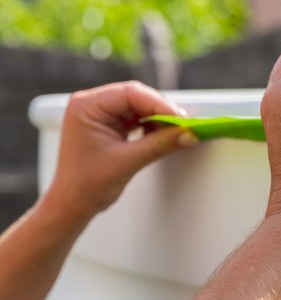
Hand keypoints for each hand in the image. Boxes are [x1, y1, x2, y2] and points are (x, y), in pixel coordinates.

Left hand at [47, 81, 197, 219]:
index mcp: (87, 106)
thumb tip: (188, 134)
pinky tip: (162, 136)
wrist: (72, 204)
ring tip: (175, 132)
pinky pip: (136, 119)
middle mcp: (92, 105)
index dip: (159, 105)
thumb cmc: (87, 185)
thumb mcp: (127, 162)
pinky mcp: (109, 126)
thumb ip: (160, 145)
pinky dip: (151, 126)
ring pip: (139, 107)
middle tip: (183, 125)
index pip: (130, 94)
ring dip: (158, 119)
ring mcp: (100, 115)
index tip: (181, 119)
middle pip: (136, 97)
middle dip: (161, 111)